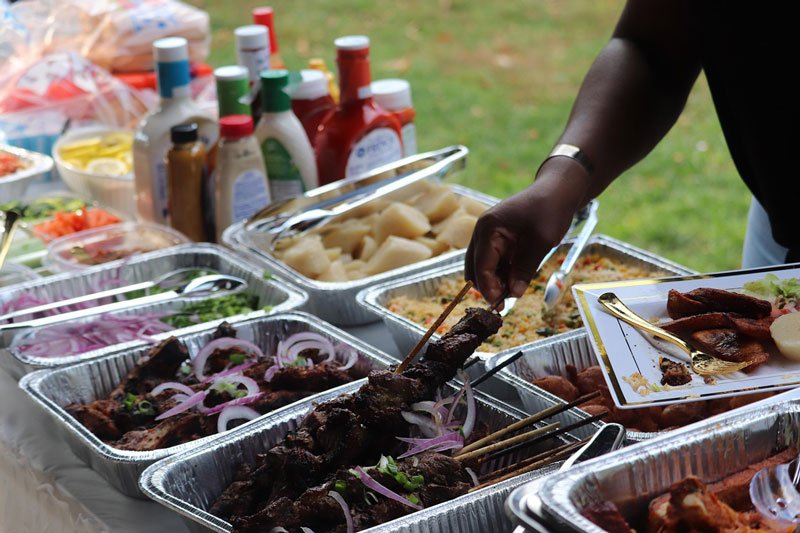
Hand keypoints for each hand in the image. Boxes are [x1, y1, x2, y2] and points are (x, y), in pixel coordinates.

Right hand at [465, 158, 589, 304]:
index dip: (489, 288)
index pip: (481, 265)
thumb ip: (525, 269)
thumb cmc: (550, 210)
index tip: (500, 306)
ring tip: (513, 292)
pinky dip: (499, 273)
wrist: (558, 190)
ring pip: (481, 266)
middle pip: (474, 267)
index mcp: (488, 229)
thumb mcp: (541, 242)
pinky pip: (492, 261)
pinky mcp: (497, 238)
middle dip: (488, 286)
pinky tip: (514, 281)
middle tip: (505, 303)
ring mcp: (488, 234)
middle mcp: (482, 231)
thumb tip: (514, 294)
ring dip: (494, 281)